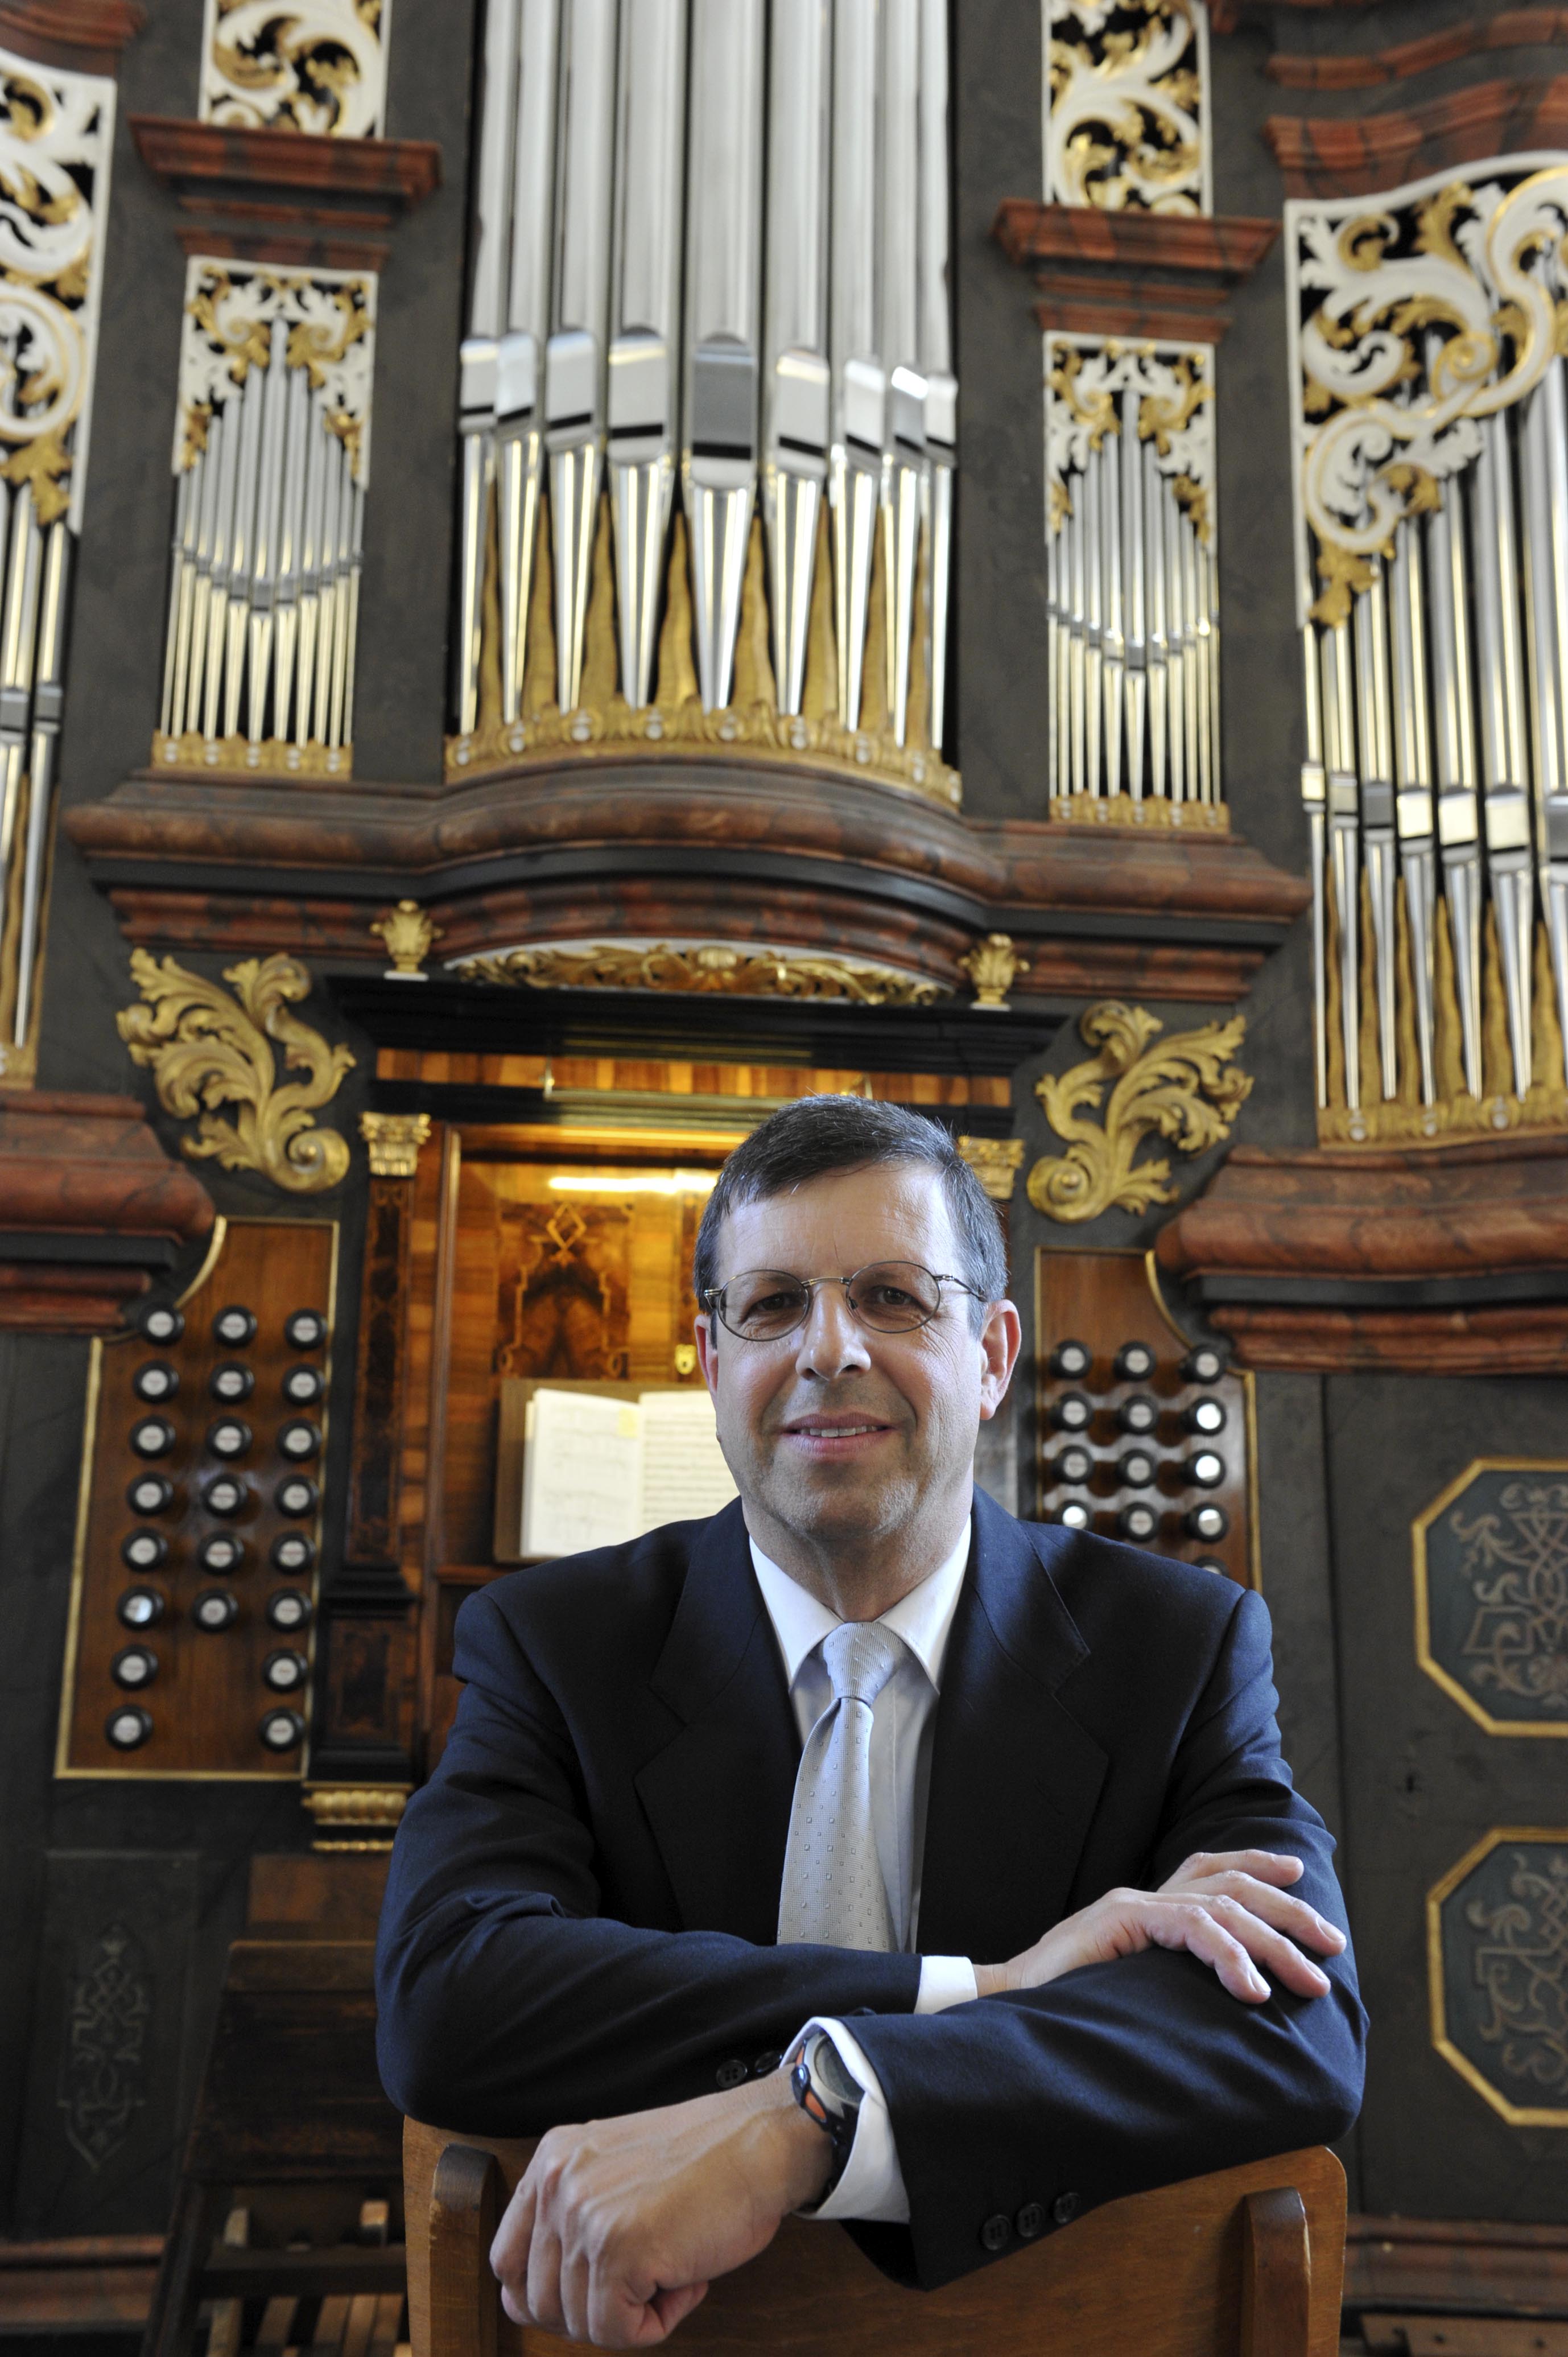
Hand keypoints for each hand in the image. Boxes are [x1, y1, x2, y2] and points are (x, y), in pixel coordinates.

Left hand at [490, 2070, 830, 2347]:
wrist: (762, 2144)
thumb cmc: (706, 2166)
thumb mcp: (615, 2176)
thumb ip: (569, 2222)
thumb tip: (528, 2302)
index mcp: (551, 2160)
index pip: (506, 2260)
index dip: (545, 2296)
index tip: (592, 2295)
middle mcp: (557, 2182)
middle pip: (537, 2302)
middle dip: (593, 2311)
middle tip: (646, 2283)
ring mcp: (584, 2214)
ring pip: (579, 2323)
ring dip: (632, 2314)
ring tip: (674, 2268)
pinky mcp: (618, 2250)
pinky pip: (617, 2332)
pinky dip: (657, 2324)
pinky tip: (686, 2279)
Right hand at [972, 1848, 1345, 2005]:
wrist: (1006, 2009)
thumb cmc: (1068, 2009)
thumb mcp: (1134, 1990)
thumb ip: (1170, 1981)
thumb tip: (1227, 2005)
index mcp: (1147, 1908)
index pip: (1208, 1869)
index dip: (1255, 1865)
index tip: (1297, 1871)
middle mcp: (1144, 1896)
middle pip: (1231, 1886)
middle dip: (1289, 1911)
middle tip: (1331, 1943)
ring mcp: (1133, 1905)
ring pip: (1222, 1909)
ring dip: (1274, 1945)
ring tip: (1308, 1981)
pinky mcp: (1122, 1921)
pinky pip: (1191, 1929)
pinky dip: (1229, 1958)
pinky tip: (1253, 1989)